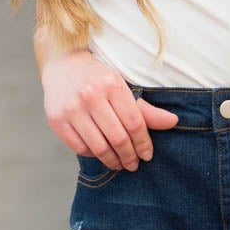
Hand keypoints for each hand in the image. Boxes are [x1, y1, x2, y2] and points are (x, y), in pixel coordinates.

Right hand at [41, 48, 178, 170]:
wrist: (62, 64)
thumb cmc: (98, 78)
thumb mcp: (123, 86)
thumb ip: (146, 109)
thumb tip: (173, 122)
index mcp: (111, 84)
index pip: (134, 123)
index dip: (143, 143)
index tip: (147, 155)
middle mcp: (90, 95)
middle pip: (118, 138)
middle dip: (129, 156)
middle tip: (133, 165)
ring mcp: (71, 108)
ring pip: (98, 147)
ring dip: (112, 161)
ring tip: (119, 164)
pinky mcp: (56, 120)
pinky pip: (80, 147)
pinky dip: (92, 155)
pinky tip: (100, 153)